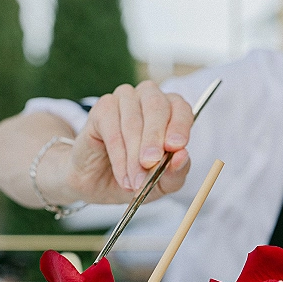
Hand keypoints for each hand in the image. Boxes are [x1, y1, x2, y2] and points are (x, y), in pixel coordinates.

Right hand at [65, 81, 192, 204]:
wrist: (100, 183)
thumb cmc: (137, 177)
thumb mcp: (162, 183)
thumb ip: (176, 172)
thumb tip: (182, 156)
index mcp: (171, 111)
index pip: (181, 108)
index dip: (180, 126)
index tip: (176, 146)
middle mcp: (149, 98)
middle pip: (156, 108)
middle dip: (154, 139)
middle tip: (150, 163)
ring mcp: (124, 100)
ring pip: (133, 122)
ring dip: (134, 156)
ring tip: (135, 182)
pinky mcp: (101, 109)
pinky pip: (112, 130)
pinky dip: (119, 157)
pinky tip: (123, 177)